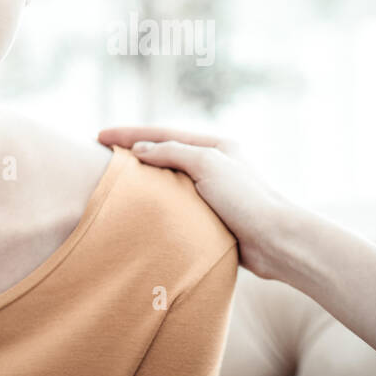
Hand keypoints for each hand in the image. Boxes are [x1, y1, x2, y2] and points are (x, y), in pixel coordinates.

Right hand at [96, 126, 295, 281]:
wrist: (276, 242)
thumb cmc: (246, 199)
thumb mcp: (207, 165)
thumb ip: (172, 153)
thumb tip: (140, 149)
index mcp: (216, 145)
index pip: (163, 134)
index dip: (129, 134)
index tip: (99, 135)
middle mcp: (215, 165)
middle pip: (166, 154)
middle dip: (135, 151)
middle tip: (103, 153)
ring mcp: (214, 191)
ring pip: (171, 180)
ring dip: (145, 178)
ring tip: (115, 179)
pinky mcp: (214, 217)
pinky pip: (178, 204)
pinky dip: (158, 203)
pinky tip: (142, 209)